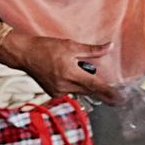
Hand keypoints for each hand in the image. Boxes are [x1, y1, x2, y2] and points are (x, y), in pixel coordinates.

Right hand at [0, 31, 121, 102]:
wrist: (24, 54)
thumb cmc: (46, 48)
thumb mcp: (71, 46)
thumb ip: (92, 50)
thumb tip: (109, 47)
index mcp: (71, 74)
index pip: (96, 86)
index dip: (110, 93)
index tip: (121, 99)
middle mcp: (65, 86)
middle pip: (90, 91)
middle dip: (102, 92)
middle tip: (117, 97)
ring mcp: (58, 91)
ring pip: (80, 91)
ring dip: (86, 86)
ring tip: (78, 74)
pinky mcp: (53, 93)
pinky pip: (70, 91)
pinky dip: (74, 86)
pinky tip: (67, 75)